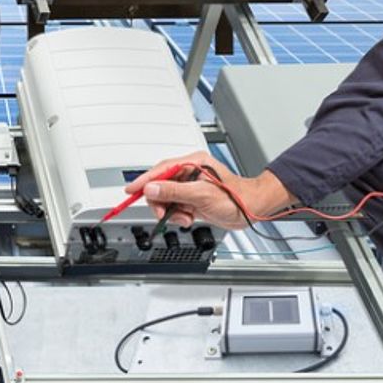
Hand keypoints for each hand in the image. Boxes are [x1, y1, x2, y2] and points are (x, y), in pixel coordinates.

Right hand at [123, 152, 283, 230]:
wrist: (252, 210)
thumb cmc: (236, 197)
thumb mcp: (201, 195)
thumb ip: (174, 191)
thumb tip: (151, 188)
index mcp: (192, 163)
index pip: (161, 170)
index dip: (144, 180)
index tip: (131, 190)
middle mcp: (189, 173)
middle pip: (161, 185)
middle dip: (161, 202)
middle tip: (164, 213)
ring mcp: (190, 187)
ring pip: (167, 199)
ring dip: (171, 211)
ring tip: (183, 217)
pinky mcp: (192, 199)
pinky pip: (175, 207)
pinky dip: (177, 215)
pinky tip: (188, 218)